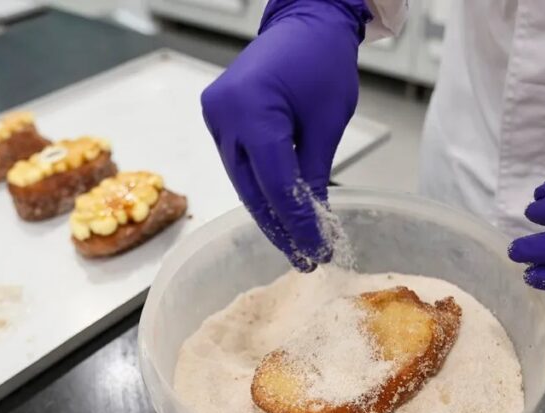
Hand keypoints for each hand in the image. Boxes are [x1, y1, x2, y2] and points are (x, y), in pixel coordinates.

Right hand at [201, 0, 369, 270]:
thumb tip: (314, 222)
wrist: (305, 21)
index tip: (317, 252)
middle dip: (280, 227)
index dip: (298, 224)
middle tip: (304, 258)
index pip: (276, 185)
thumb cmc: (323, 61)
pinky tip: (278, 210)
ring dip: (268, 211)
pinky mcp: (218, 116)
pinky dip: (259, 186)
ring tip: (295, 241)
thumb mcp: (328, 123)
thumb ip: (315, 175)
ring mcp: (216, 115)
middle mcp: (224, 115)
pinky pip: (238, 162)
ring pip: (242, 180)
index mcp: (253, 111)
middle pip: (251, 189)